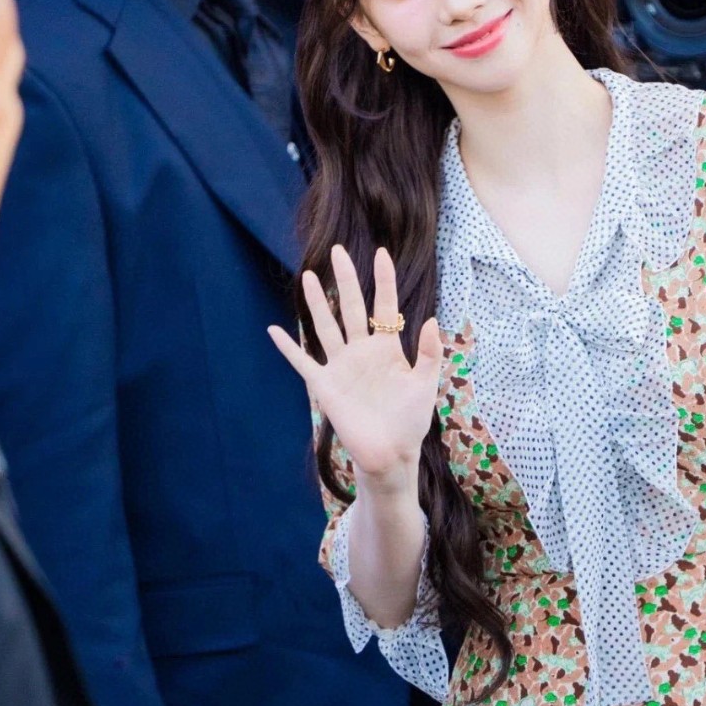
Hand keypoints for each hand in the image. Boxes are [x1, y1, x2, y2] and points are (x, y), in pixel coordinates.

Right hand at [269, 245, 442, 483]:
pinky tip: (274, 329)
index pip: (384, 306)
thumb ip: (428, 353)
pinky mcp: (324, 385)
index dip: (383, 280)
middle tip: (337, 251)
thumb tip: (430, 320)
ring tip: (306, 275)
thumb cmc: (410, 421)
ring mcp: (341, 366)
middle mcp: (361, 351)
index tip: (381, 253)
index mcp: (387, 348)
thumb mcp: (425, 385)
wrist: (390, 454)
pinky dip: (288, 347)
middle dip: (345, 279)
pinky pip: (302, 361)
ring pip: (325, 326)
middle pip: (350, 307)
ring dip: (315, 302)